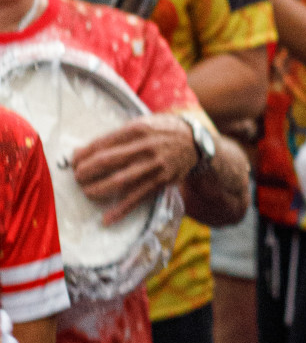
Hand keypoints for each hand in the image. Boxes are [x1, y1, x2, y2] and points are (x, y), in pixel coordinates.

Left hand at [72, 113, 197, 224]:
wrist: (195, 141)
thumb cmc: (163, 130)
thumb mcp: (143, 123)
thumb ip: (118, 136)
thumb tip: (85, 150)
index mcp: (138, 129)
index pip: (103, 143)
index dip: (84, 153)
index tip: (73, 160)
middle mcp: (145, 147)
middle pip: (107, 161)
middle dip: (86, 170)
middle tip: (76, 176)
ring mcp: (154, 166)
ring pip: (119, 181)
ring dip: (98, 188)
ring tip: (86, 191)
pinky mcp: (161, 181)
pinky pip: (137, 198)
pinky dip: (121, 210)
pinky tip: (107, 218)